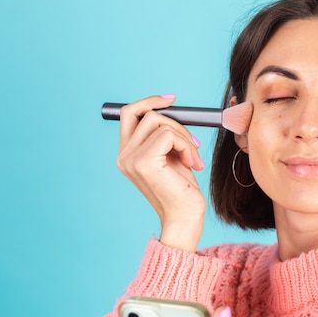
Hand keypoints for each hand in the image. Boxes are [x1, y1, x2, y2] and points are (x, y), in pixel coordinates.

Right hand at [116, 95, 205, 251]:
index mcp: (127, 154)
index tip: (172, 99)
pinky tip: (193, 163)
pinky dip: (186, 145)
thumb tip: (170, 108)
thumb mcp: (171, 156)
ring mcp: (131, 159)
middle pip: (146, 114)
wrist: (185, 217)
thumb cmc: (182, 190)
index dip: (149, 102)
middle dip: (176, 122)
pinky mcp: (144, 162)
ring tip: (194, 157)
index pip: (129, 114)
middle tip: (193, 142)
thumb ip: (164, 135)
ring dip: (184, 137)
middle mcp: (123, 156)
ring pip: (160, 123)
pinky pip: (168, 135)